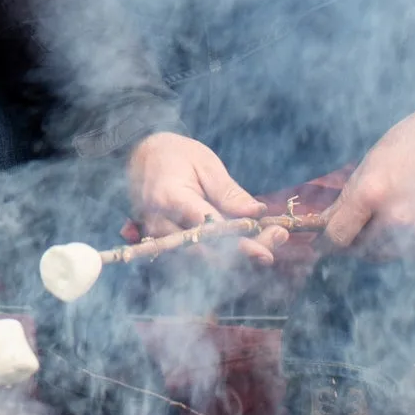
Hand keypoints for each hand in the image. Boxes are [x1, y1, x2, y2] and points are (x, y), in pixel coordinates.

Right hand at [126, 132, 277, 260]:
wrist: (138, 154)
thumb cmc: (173, 154)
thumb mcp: (204, 163)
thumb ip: (228, 192)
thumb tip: (256, 214)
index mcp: (170, 199)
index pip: (208, 230)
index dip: (240, 242)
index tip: (267, 246)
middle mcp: (161, 224)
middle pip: (207, 252)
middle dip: (245, 251)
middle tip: (276, 239)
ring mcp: (158, 236)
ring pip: (201, 260)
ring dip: (236, 255)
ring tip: (267, 242)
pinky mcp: (163, 243)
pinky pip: (193, 257)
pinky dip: (220, 255)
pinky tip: (244, 244)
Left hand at [322, 91, 414, 252]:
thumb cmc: (410, 141)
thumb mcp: (370, 164)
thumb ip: (346, 201)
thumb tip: (323, 226)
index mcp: (372, 193)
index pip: (338, 237)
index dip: (326, 243)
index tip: (322, 245)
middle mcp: (398, 216)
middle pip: (362, 250)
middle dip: (353, 243)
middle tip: (354, 231)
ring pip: (387, 254)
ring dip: (378, 245)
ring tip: (383, 221)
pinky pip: (413, 251)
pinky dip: (405, 242)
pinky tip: (409, 220)